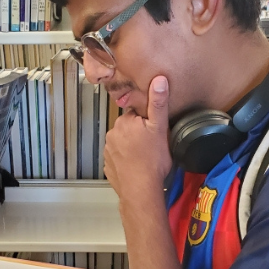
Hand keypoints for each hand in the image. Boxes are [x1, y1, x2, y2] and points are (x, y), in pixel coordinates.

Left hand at [103, 75, 172, 208]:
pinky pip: (119, 156)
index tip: (156, 129)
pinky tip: (138, 163)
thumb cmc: (152, 160)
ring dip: (133, 145)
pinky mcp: (108, 163)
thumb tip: (159, 79)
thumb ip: (158, 103)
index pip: (137, 112)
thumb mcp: (160, 128)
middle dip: (140, 131)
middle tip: (154, 143)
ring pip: (124, 141)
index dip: (148, 119)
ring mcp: (108, 149)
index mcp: (124, 121)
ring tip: (147, 155)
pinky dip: (127, 158)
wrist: (140, 189)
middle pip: (130, 126)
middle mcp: (112, 133)